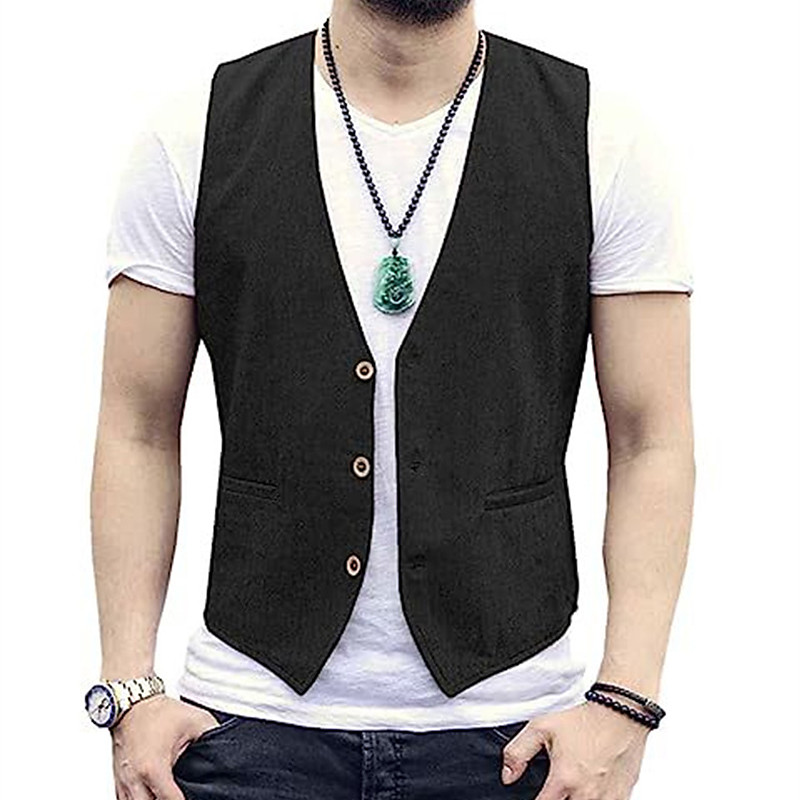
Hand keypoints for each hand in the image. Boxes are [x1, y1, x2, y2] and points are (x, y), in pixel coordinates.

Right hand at [110, 694, 219, 799]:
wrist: (132, 702)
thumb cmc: (160, 712)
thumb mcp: (195, 720)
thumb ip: (212, 736)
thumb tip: (226, 749)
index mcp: (154, 769)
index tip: (198, 796)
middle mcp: (134, 781)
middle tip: (184, 794)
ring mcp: (124, 782)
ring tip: (169, 793)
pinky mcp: (119, 780)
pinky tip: (154, 795)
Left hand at [500, 700, 649, 798]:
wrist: (619, 714)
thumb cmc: (583, 720)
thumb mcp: (541, 727)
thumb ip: (518, 753)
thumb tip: (507, 777)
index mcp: (565, 779)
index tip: (540, 793)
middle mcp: (587, 794)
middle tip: (557, 788)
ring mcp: (607, 799)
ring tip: (572, 786)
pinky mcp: (622, 797)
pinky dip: (596, 798)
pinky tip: (590, 787)